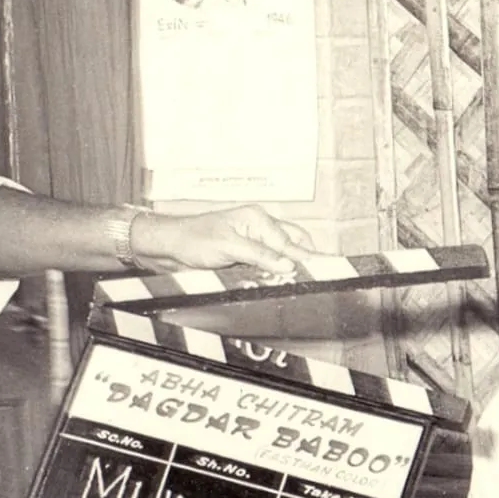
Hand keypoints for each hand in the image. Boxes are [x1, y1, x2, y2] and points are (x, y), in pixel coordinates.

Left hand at [131, 205, 316, 275]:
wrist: (170, 246)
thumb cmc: (193, 240)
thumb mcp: (227, 247)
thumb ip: (259, 255)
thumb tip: (288, 263)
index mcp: (258, 218)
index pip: (290, 241)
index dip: (309, 257)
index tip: (328, 268)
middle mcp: (260, 225)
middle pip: (295, 243)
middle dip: (306, 259)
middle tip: (319, 278)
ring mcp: (254, 238)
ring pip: (285, 252)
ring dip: (292, 266)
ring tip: (305, 280)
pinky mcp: (247, 252)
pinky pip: (271, 260)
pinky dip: (279, 269)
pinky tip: (285, 278)